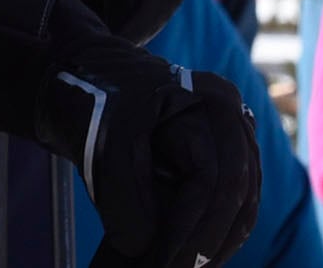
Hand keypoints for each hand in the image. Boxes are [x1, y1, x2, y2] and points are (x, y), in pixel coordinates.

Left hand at [35, 34, 259, 267]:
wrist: (80, 74)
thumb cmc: (91, 97)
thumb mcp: (104, 144)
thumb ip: (125, 198)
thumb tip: (144, 249)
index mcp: (210, 99)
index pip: (215, 180)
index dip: (192, 228)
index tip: (166, 262)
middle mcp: (232, 114)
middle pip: (237, 194)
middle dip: (207, 243)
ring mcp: (232, 133)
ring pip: (242, 202)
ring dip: (215, 242)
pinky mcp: (222, 152)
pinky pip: (231, 200)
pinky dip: (213, 230)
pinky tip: (192, 256)